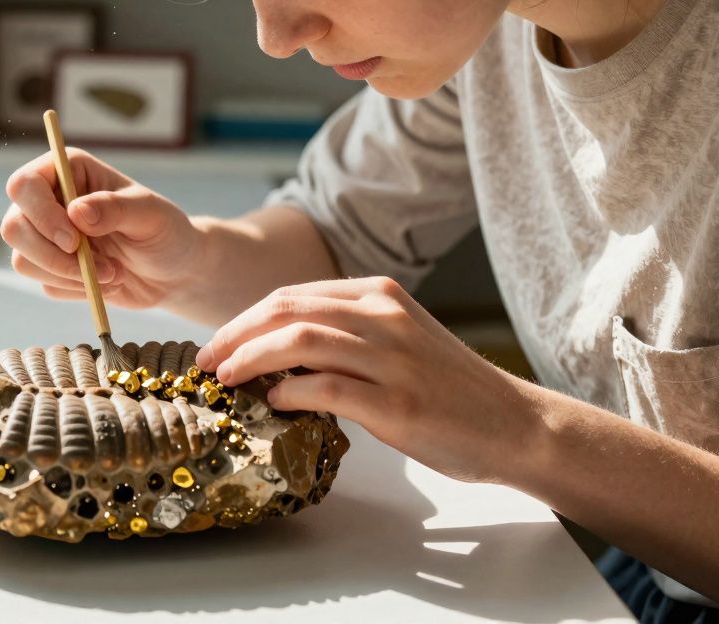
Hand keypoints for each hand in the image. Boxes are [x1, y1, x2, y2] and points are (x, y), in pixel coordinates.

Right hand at [0, 148, 202, 309]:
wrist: (173, 271)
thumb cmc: (165, 231)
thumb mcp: (150, 215)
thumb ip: (115, 208)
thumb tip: (76, 211)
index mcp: (68, 171)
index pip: (24, 185)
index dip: (41, 214)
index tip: (74, 240)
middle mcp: (49, 200)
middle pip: (13, 227)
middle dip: (53, 256)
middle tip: (97, 267)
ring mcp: (46, 236)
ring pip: (23, 260)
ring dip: (69, 276)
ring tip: (112, 274)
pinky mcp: (51, 268)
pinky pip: (45, 284)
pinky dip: (77, 291)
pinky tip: (106, 282)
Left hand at [196, 277, 538, 483]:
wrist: (514, 424)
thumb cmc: (446, 388)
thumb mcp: (394, 339)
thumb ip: (341, 334)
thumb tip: (270, 352)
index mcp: (378, 294)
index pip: (292, 295)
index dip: (243, 318)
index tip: (214, 343)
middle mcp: (384, 316)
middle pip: (286, 310)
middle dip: (233, 334)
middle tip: (204, 360)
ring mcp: (392, 358)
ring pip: (300, 341)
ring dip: (250, 359)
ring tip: (226, 379)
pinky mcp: (398, 402)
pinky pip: (327, 388)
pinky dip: (290, 393)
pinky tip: (274, 404)